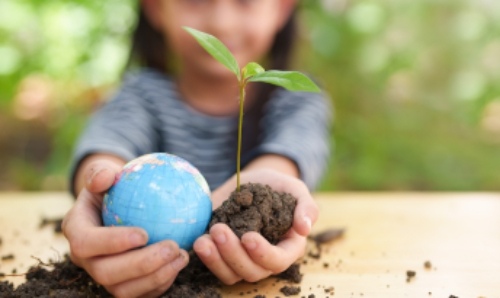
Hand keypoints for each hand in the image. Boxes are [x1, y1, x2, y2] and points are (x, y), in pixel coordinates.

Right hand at [62, 162, 188, 297]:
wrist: (119, 207)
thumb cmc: (114, 187)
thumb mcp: (105, 173)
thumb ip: (101, 172)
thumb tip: (106, 176)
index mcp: (77, 232)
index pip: (86, 243)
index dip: (112, 243)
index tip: (144, 233)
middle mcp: (87, 260)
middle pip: (106, 274)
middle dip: (141, 265)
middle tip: (172, 247)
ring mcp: (104, 277)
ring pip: (124, 290)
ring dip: (156, 277)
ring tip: (182, 256)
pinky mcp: (124, 286)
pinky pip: (141, 294)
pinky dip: (161, 284)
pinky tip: (180, 264)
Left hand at [192, 168, 317, 283]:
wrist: (249, 181)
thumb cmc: (275, 186)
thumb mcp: (293, 188)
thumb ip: (306, 206)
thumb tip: (304, 228)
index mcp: (287, 247)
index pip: (279, 261)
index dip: (264, 253)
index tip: (248, 236)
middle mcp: (264, 259)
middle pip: (252, 271)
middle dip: (234, 254)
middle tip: (219, 229)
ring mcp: (242, 259)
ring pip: (231, 274)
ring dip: (216, 259)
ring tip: (203, 240)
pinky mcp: (222, 255)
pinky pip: (215, 266)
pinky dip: (206, 258)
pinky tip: (198, 240)